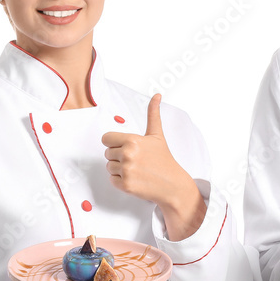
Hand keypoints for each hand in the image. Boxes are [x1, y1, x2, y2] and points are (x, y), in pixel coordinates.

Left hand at [102, 94, 204, 239]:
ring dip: (119, 169)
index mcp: (133, 140)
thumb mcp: (157, 135)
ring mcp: (126, 171)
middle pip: (107, 153)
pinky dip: (121, 181)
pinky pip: (112, 180)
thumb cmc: (164, 159)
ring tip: (136, 169)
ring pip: (109, 167)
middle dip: (119, 156)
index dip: (115, 143)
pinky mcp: (125, 185)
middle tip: (136, 160)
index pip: (106, 139)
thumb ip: (153, 114)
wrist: (172, 184)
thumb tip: (157, 95)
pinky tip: (135, 179)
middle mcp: (128, 155)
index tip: (127, 147)